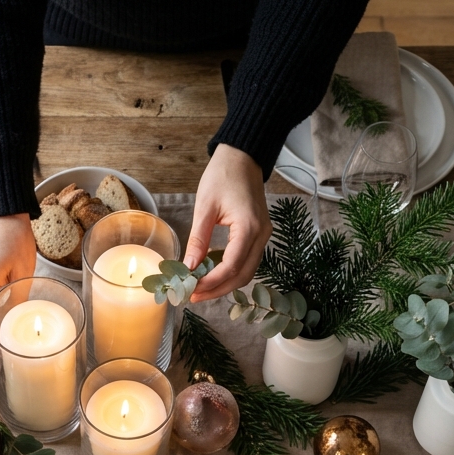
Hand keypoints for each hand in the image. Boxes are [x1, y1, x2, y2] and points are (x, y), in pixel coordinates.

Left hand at [184, 144, 271, 300]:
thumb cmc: (223, 175)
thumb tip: (188, 267)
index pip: (232, 266)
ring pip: (247, 271)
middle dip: (218, 289)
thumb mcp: (205, 207)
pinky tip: (212, 274)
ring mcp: (264, 235)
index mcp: (249, 227)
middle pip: (243, 275)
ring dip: (225, 283)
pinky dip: (231, 272)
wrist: (243, 157)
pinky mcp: (260, 234)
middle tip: (194, 296)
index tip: (191, 290)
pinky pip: (248, 260)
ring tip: (201, 288)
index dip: (212, 283)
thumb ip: (198, 239)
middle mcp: (262, 234)